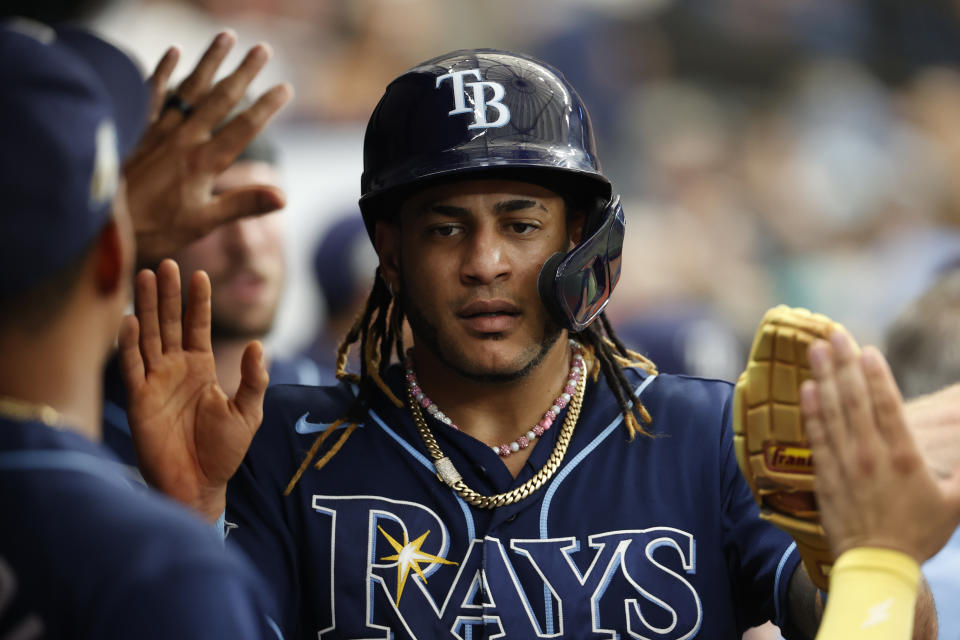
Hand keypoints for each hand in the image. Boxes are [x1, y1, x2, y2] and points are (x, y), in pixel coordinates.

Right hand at [118, 259, 268, 520]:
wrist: (199, 485)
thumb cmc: (224, 451)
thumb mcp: (248, 412)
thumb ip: (253, 379)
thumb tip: (258, 345)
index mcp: (202, 367)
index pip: (198, 326)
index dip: (198, 302)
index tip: (199, 274)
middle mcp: (176, 369)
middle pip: (169, 323)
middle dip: (167, 294)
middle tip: (165, 263)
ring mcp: (156, 382)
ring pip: (148, 336)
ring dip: (145, 308)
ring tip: (143, 277)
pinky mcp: (139, 400)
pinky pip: (132, 367)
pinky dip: (129, 344)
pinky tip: (128, 321)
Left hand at [124, 31, 292, 266]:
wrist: (102, 226)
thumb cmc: (154, 229)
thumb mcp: (204, 224)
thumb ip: (243, 205)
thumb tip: (283, 197)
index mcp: (204, 163)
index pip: (243, 128)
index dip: (266, 107)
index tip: (285, 88)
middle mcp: (183, 140)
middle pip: (220, 99)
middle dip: (244, 72)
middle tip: (264, 49)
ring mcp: (158, 132)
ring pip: (189, 88)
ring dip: (209, 61)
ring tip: (227, 37)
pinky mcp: (136, 131)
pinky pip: (150, 94)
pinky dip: (162, 72)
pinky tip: (172, 52)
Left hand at [800, 332, 959, 563]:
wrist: (877, 565)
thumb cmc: (920, 533)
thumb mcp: (956, 501)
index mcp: (904, 457)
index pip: (887, 406)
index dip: (876, 375)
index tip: (868, 350)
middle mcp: (870, 455)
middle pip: (854, 400)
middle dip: (844, 363)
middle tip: (835, 334)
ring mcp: (844, 464)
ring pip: (831, 412)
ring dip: (823, 377)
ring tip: (816, 350)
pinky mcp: (825, 475)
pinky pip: (816, 436)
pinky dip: (811, 410)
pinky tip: (806, 388)